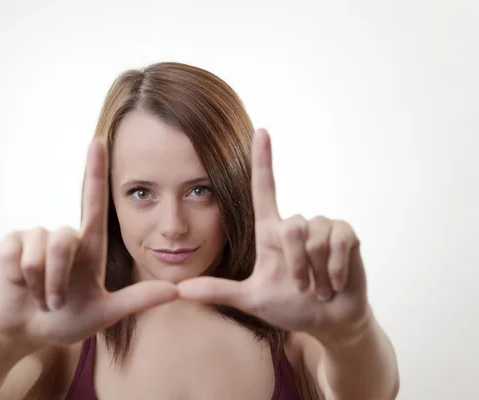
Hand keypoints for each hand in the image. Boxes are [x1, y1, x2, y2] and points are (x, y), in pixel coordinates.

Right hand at [0, 138, 177, 347]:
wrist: (28, 332)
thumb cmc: (68, 320)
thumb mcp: (104, 313)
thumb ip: (138, 301)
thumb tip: (176, 290)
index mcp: (89, 247)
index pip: (95, 202)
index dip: (96, 172)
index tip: (98, 141)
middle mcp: (64, 236)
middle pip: (63, 241)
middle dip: (58, 282)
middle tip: (57, 304)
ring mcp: (36, 237)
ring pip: (38, 253)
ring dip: (40, 285)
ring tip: (41, 296)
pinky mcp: (10, 244)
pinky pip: (15, 256)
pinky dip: (19, 279)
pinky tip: (19, 284)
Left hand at [177, 129, 368, 336]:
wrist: (327, 320)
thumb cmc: (289, 306)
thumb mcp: (251, 299)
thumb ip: (218, 291)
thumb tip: (180, 290)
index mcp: (270, 232)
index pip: (264, 189)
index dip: (262, 160)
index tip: (260, 131)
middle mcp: (296, 223)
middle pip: (291, 226)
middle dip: (296, 264)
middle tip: (301, 287)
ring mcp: (322, 226)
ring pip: (313, 236)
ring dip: (315, 271)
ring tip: (319, 286)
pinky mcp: (346, 234)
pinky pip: (338, 241)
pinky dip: (335, 269)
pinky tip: (335, 283)